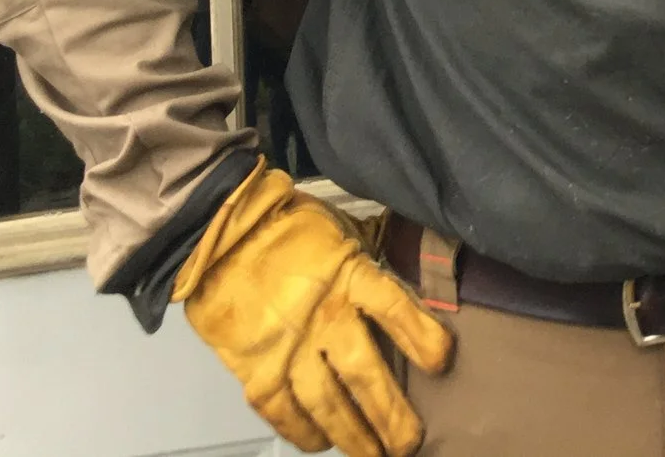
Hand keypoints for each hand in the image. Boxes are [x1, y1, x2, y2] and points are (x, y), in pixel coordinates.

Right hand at [175, 161, 451, 456]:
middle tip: (410, 443)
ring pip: (325, 402)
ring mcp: (286, 347)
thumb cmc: (292, 229)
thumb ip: (373, 261)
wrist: (222, 233)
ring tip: (374, 455)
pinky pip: (282, 410)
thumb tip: (416, 268)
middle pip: (363, 371)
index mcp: (349, 274)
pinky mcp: (254, 367)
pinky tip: (321, 444)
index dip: (420, 337)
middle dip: (389, 413)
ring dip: (352, 434)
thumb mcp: (345, 229)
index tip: (442, 362)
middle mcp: (321, 316)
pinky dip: (302, 432)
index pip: (393, 308)